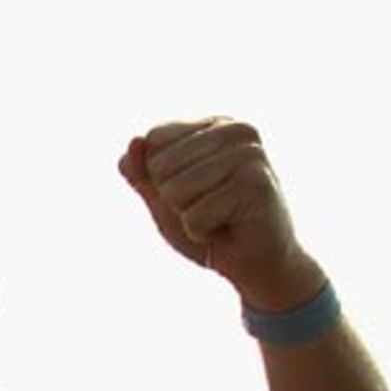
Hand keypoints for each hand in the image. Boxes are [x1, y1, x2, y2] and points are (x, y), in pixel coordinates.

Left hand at [118, 118, 325, 309]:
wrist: (256, 265)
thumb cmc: (211, 228)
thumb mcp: (165, 199)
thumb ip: (142, 172)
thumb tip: (133, 142)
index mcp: (213, 125)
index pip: (154, 139)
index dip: (160, 179)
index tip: (194, 193)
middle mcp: (235, 129)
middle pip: (161, 166)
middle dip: (175, 201)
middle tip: (209, 209)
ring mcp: (249, 154)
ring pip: (175, 191)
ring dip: (189, 218)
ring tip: (219, 219)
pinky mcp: (255, 184)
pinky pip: (195, 217)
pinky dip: (202, 233)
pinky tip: (230, 229)